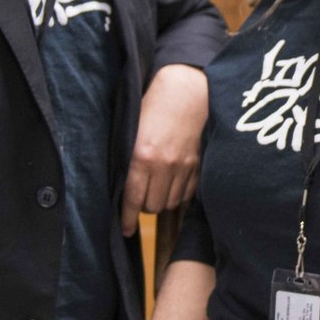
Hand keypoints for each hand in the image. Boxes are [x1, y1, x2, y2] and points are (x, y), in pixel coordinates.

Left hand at [123, 64, 207, 230]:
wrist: (187, 90)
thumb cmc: (154, 105)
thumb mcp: (133, 129)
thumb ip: (128, 158)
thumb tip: (120, 185)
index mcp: (141, 156)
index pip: (132, 199)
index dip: (127, 219)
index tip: (125, 230)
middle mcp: (163, 165)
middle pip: (152, 206)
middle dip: (145, 206)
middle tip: (141, 197)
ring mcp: (184, 166)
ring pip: (170, 202)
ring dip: (162, 201)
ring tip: (158, 190)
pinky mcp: (199, 165)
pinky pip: (187, 193)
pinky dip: (179, 194)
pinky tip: (173, 184)